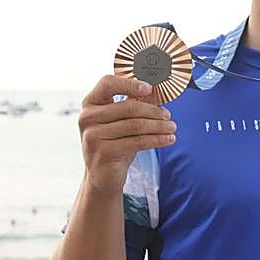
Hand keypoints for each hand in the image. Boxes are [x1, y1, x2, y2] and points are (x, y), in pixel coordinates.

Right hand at [77, 75, 176, 194]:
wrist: (102, 176)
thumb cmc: (114, 144)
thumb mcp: (120, 122)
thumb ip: (133, 104)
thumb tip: (157, 92)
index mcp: (90, 103)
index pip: (108, 83)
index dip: (130, 83)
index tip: (149, 88)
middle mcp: (88, 117)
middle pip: (128, 107)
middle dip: (153, 111)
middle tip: (168, 115)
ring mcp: (93, 136)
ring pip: (136, 125)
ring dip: (158, 126)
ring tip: (171, 128)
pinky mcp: (104, 152)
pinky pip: (138, 141)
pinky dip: (157, 139)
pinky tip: (168, 139)